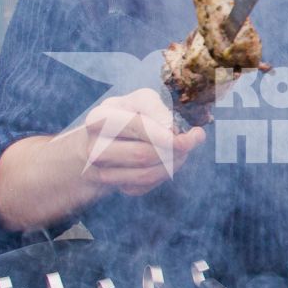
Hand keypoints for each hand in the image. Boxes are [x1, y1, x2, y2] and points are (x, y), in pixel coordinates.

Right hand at [77, 87, 205, 196]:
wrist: (98, 139)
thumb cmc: (124, 115)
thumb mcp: (138, 102)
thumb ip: (157, 109)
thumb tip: (177, 131)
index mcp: (99, 119)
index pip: (138, 127)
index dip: (168, 133)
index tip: (193, 134)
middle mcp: (94, 147)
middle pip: (144, 154)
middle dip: (175, 150)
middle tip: (192, 141)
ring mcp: (100, 170)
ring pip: (146, 174)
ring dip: (172, 163)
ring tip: (184, 151)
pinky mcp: (111, 184)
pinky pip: (144, 185)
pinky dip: (162, 174)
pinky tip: (167, 162)